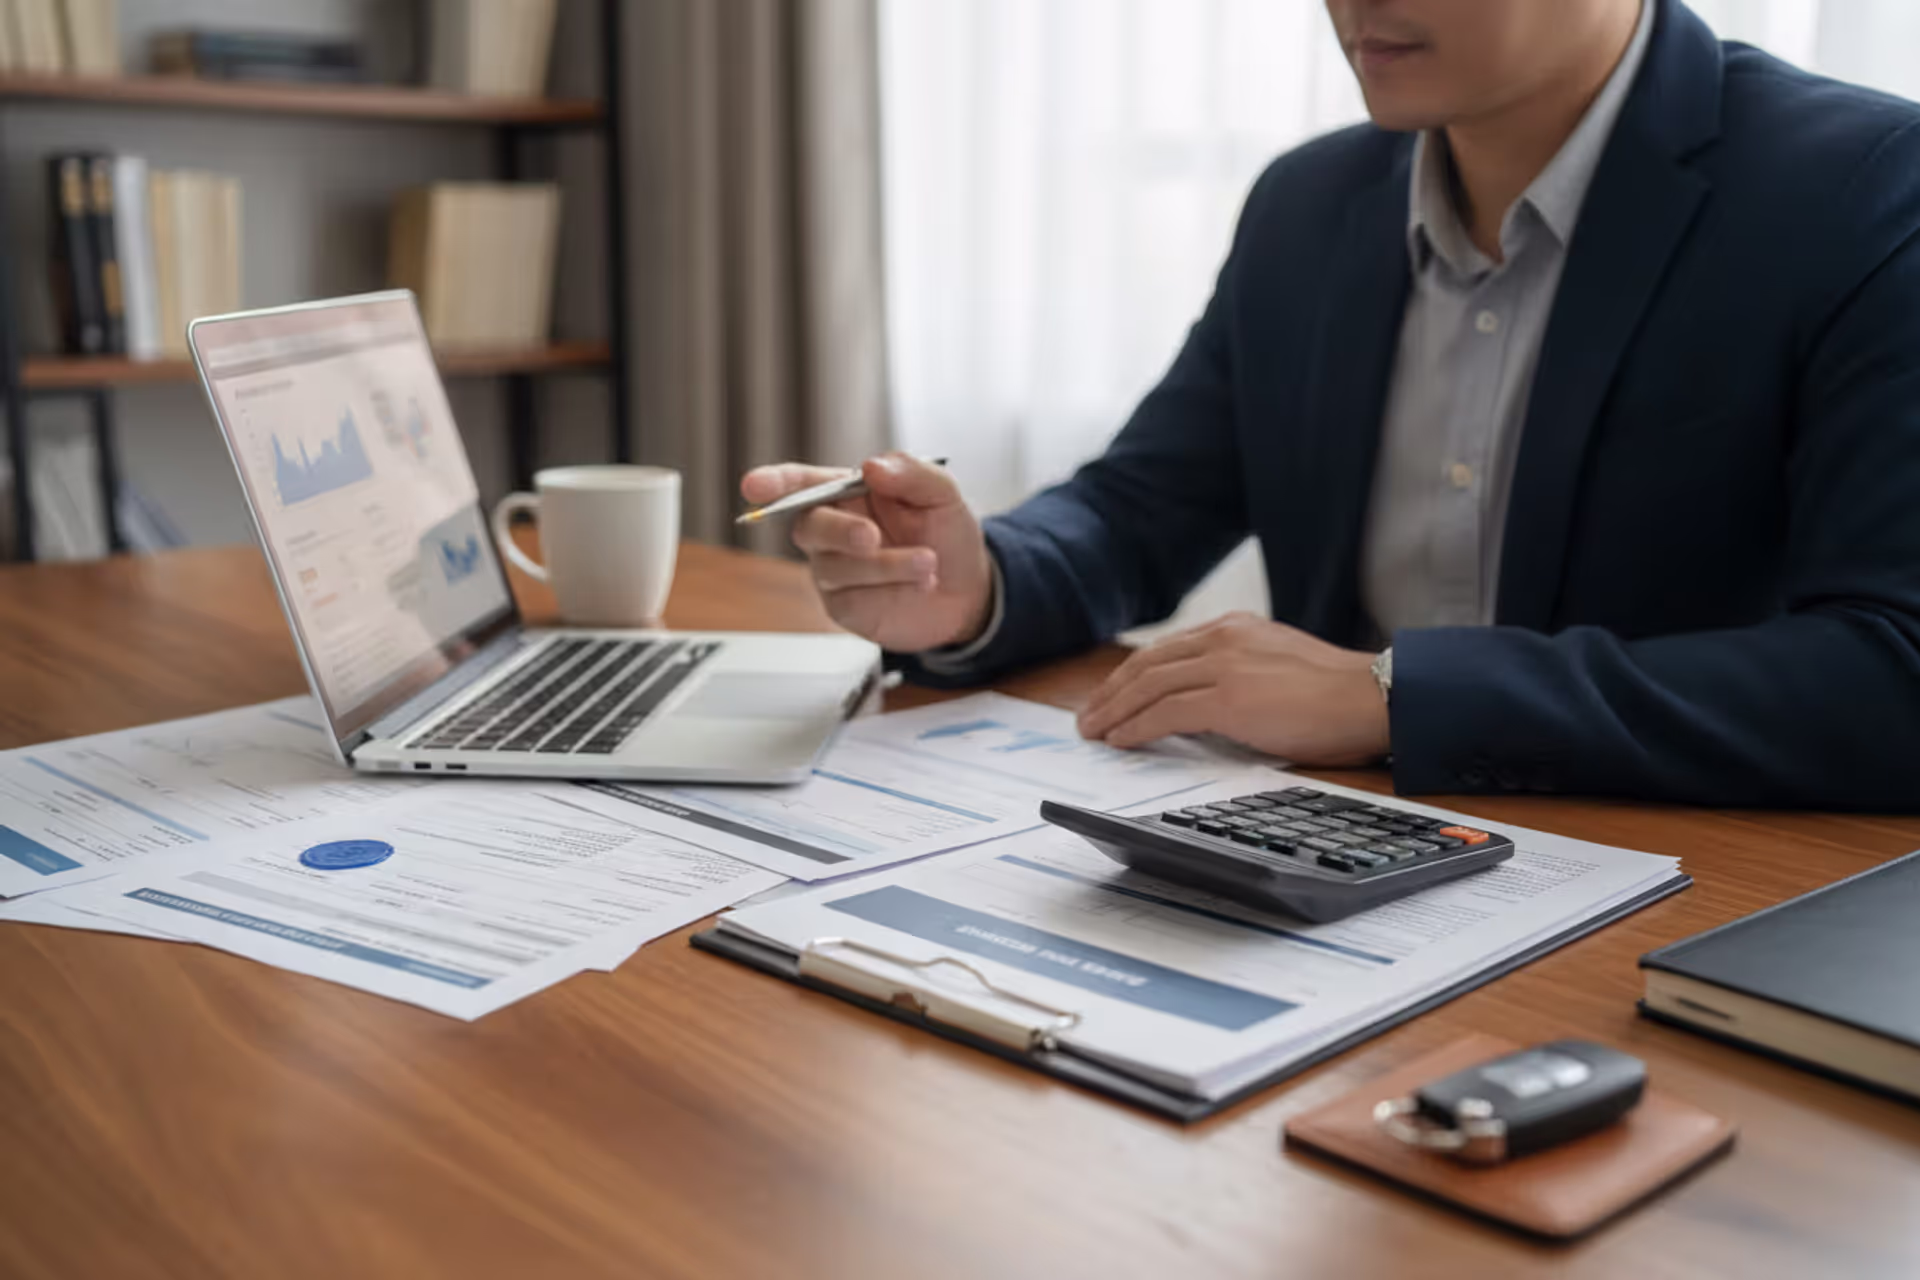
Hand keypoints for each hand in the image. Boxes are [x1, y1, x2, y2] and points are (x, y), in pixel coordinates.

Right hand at [740, 453, 994, 652]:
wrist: (968, 590)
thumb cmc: (946, 534)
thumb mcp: (943, 494)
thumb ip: (911, 473)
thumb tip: (872, 466)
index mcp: (848, 493)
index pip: (800, 483)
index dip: (774, 483)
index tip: (754, 486)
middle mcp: (833, 530)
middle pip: (809, 526)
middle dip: (840, 531)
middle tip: (872, 537)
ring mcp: (834, 571)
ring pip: (836, 566)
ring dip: (885, 565)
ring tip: (928, 564)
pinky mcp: (844, 607)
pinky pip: (852, 598)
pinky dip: (890, 589)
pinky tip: (920, 586)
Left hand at [1076, 613, 1389, 766]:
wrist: (1373, 697)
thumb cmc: (1338, 695)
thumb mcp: (1278, 668)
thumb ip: (1241, 673)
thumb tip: (1208, 705)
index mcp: (1236, 629)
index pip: (1167, 650)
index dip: (1132, 675)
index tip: (1112, 695)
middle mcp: (1224, 639)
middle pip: (1148, 664)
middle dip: (1112, 692)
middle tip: (1089, 716)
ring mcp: (1225, 666)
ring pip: (1149, 686)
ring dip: (1114, 711)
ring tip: (1094, 732)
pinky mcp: (1229, 698)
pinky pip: (1165, 712)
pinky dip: (1136, 728)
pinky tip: (1120, 740)